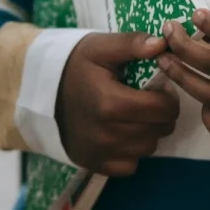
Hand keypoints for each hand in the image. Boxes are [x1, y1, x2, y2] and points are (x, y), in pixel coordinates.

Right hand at [57, 32, 179, 176]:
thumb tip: (162, 44)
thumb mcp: (101, 47)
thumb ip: (132, 44)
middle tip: (147, 101)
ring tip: (134, 116)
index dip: (168, 98)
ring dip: (148, 132)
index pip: (163, 109)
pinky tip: (121, 134)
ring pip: (148, 148)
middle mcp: (107, 134)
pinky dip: (132, 152)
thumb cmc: (75, 66)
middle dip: (160, 115)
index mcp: (111, 103)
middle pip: (159, 130)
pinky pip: (130, 165)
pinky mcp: (94, 165)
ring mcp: (100, 152)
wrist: (41, 91)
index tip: (158, 89)